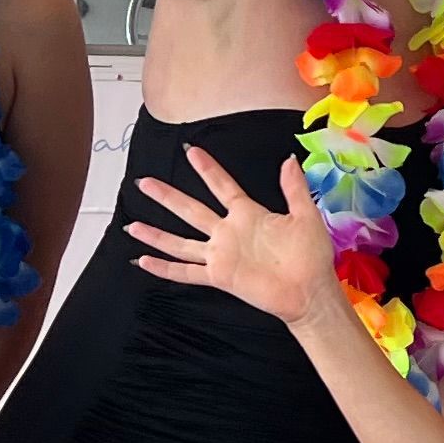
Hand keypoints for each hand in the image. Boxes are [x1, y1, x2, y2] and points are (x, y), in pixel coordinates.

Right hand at [129, 147, 345, 321]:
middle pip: (191, 210)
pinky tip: (143, 262)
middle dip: (167, 196)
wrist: (310, 292)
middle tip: (144, 182)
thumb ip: (294, 188)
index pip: (221, 186)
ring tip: (132, 225)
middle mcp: (229, 232)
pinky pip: (186, 271)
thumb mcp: (305, 215)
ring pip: (181, 241)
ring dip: (157, 235)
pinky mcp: (220, 276)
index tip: (190, 151)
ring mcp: (221, 254)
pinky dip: (164, 268)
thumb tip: (288, 158)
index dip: (206, 169)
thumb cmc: (311, 255)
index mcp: (248, 214)